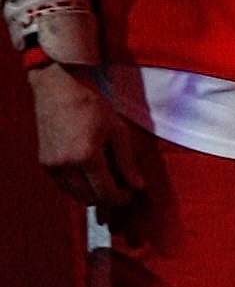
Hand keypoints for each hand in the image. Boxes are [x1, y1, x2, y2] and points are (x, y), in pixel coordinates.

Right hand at [29, 64, 147, 214]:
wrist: (57, 87)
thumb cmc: (90, 104)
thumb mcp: (117, 130)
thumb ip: (127, 161)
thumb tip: (138, 186)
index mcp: (85, 156)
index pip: (106, 193)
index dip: (122, 198)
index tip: (131, 192)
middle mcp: (65, 165)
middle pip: (89, 199)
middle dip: (107, 198)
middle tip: (120, 187)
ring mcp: (51, 165)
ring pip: (75, 195)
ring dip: (91, 193)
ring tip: (105, 178)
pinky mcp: (44, 163)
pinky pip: (63, 186)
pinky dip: (77, 186)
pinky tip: (88, 173)